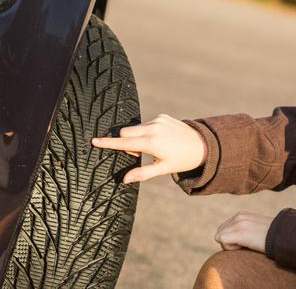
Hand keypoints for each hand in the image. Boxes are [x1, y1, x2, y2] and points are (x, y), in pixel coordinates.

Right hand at [90, 114, 206, 183]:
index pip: (124, 143)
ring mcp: (158, 120)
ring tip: (153, 147)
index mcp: (152, 143)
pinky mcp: (162, 116)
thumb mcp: (163, 169)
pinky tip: (161, 138)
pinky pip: (146, 123)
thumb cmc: (181, 160)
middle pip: (125, 133)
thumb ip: (143, 173)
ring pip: (135, 128)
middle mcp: (153, 128)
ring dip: (137, 137)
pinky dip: (147, 131)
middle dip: (126, 142)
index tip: (94, 141)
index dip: (108, 143)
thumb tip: (125, 179)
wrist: (202, 145)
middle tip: (140, 153)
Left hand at [214, 211, 274, 253]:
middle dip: (228, 241)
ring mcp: (239, 223)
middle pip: (219, 233)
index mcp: (241, 215)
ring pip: (220, 237)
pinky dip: (230, 248)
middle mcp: (239, 216)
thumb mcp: (255, 229)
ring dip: (230, 245)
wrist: (283, 236)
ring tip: (245, 245)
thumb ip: (243, 230)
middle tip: (243, 245)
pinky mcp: (241, 232)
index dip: (231, 239)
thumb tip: (234, 240)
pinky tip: (243, 247)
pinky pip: (223, 240)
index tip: (244, 242)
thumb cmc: (271, 238)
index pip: (224, 229)